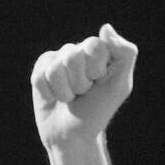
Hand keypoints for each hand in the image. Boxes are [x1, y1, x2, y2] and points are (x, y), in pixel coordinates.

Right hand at [31, 24, 137, 149]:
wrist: (73, 136)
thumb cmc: (98, 111)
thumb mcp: (119, 85)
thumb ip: (124, 53)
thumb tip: (105, 27)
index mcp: (100, 50)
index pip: (93, 46)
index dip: (94, 69)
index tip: (98, 83)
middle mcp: (78, 50)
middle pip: (72, 56)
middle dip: (79, 82)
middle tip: (83, 93)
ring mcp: (57, 59)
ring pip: (55, 69)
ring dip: (64, 91)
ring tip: (70, 98)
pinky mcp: (40, 71)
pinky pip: (40, 77)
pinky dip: (49, 94)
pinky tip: (55, 98)